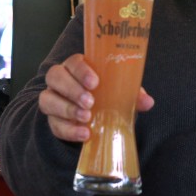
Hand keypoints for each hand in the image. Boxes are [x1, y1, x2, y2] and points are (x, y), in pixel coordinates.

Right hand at [39, 53, 153, 142]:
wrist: (93, 118)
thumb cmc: (106, 97)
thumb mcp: (120, 93)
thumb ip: (132, 94)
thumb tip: (148, 102)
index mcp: (76, 67)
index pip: (73, 62)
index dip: (81, 70)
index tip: (95, 82)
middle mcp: (60, 80)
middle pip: (55, 76)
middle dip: (72, 89)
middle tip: (90, 102)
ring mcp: (53, 100)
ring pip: (48, 99)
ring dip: (67, 109)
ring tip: (87, 118)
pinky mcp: (53, 121)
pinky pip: (54, 124)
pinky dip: (69, 130)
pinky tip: (84, 134)